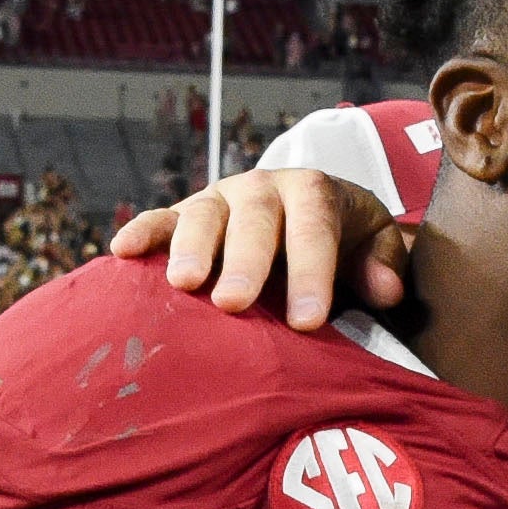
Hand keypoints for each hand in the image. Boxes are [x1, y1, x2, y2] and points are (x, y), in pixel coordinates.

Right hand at [108, 166, 408, 327]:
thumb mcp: (376, 244)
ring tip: (183, 284)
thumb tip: (385, 291)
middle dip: (244, 261)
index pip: (313, 226)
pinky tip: (122, 252)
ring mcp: (219, 200)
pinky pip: (160, 219)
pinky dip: (141, 232)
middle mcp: (262, 189)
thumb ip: (384, 265)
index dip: (311, 270)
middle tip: (235, 303)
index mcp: (312, 191)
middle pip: (253, 219)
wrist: (310, 215)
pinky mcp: (185, 216)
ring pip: (202, 215)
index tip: (308, 319)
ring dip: (190, 247)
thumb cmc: (346, 241)